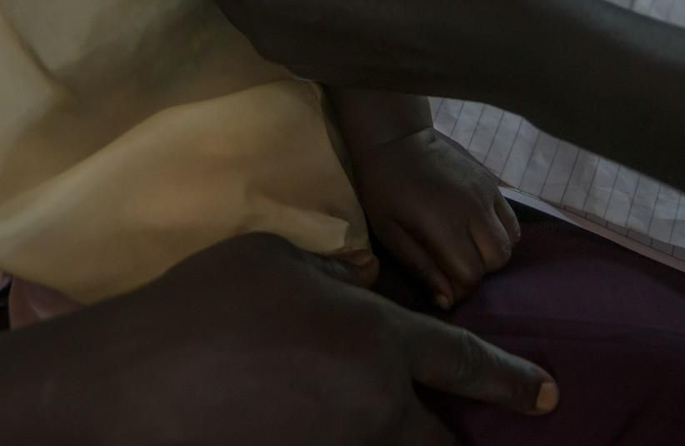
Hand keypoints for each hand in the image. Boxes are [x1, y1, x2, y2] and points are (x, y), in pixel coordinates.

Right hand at [83, 234, 555, 444]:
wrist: (135, 383)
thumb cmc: (203, 303)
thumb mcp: (275, 256)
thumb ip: (334, 277)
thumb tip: (358, 293)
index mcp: (373, 337)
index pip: (464, 360)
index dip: (513, 380)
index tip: (549, 395)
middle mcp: (372, 404)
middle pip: (438, 440)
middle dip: (445, 435)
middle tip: (443, 425)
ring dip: (385, 437)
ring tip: (349, 413)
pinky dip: (341, 443)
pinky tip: (306, 422)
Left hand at [352, 129, 520, 310]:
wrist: (395, 140)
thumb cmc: (384, 189)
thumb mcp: (390, 232)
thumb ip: (421, 267)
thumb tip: (447, 302)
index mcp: (445, 224)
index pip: (471, 274)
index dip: (458, 288)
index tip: (442, 284)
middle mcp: (474, 209)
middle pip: (498, 260)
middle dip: (479, 272)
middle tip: (454, 264)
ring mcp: (488, 193)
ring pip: (510, 242)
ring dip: (492, 254)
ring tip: (467, 247)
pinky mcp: (493, 183)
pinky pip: (512, 221)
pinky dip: (501, 234)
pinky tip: (478, 230)